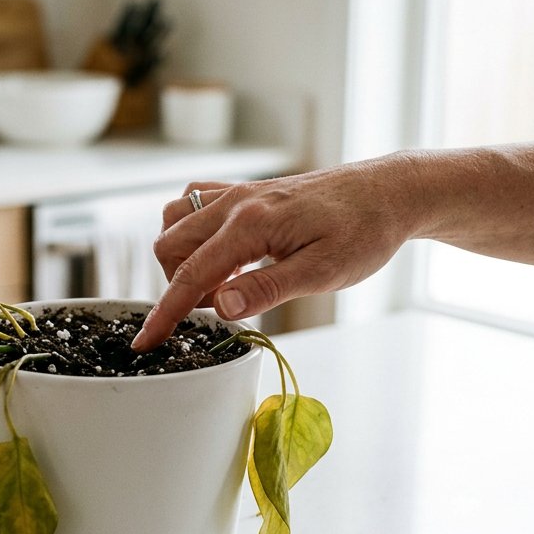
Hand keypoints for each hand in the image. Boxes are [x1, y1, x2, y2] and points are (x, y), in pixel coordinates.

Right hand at [132, 159, 413, 350]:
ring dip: (183, 258)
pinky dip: (193, 234)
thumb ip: (267, 289)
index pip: (191, 275)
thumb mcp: (323, 272)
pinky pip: (194, 205)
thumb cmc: (364, 232)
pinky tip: (225, 255)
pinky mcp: (244, 191)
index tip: (145, 342)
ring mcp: (237, 192)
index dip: (164, 313)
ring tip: (225, 282)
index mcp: (251, 224)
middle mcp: (235, 202)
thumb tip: (221, 307)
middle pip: (169, 246)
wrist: (388, 193)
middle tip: (223, 306)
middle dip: (178, 287)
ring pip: (175, 222)